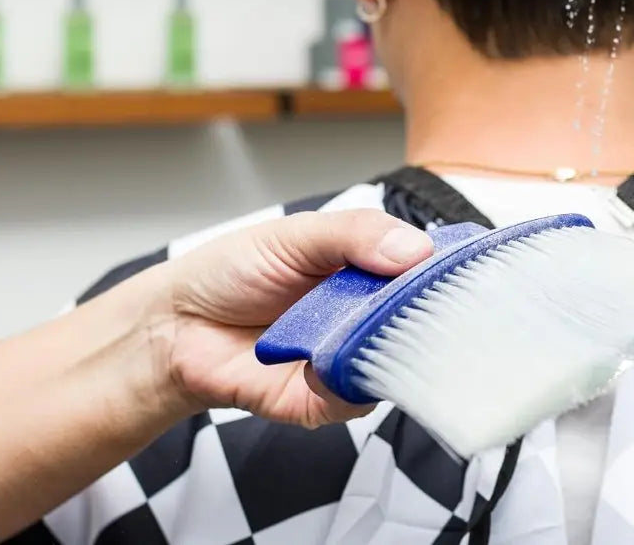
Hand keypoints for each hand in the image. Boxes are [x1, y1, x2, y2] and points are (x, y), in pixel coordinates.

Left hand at [150, 209, 433, 427]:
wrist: (174, 326)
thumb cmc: (232, 271)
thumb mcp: (297, 234)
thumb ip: (356, 235)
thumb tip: (417, 251)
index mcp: (368, 264)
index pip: (425, 267)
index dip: (444, 269)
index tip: (460, 267)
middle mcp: (365, 312)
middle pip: (418, 317)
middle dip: (422, 311)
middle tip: (415, 299)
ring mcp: (347, 355)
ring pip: (393, 360)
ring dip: (386, 347)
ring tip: (364, 327)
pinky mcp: (323, 400)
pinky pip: (355, 398)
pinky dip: (348, 384)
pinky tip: (325, 363)